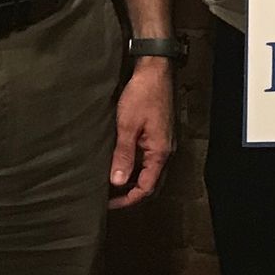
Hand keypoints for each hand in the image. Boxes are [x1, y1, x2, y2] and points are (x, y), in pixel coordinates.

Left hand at [109, 56, 174, 208]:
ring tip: (112, 182)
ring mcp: (164, 141)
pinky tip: (122, 161)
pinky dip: (136, 166)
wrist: (155, 69)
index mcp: (160, 152)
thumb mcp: (127, 126)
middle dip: (131, 193)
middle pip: (151, 183)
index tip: (108, 204)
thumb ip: (123, 155)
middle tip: (109, 198)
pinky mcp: (159, 133)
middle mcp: (166, 150)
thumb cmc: (143, 94)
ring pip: (150, 171)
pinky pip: (150, 158)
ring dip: (133, 179)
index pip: (146, 188)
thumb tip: (117, 182)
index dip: (127, 200)